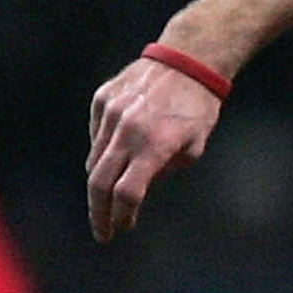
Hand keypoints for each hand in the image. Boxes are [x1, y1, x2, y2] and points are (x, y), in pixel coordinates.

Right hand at [87, 58, 224, 240]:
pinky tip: (114, 158)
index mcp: (154, 145)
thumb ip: (166, 170)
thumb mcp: (194, 145)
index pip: (128, 192)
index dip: (121, 216)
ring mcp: (110, 113)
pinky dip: (101, 152)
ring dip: (100, 184)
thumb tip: (138, 190)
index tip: (121, 229)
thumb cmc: (198, 107)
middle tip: (102, 231)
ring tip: (109, 198)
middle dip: (98, 212)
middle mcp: (127, 130)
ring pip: (94, 159)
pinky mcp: (101, 100)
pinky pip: (95, 135)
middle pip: (99, 182)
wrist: (186, 61)